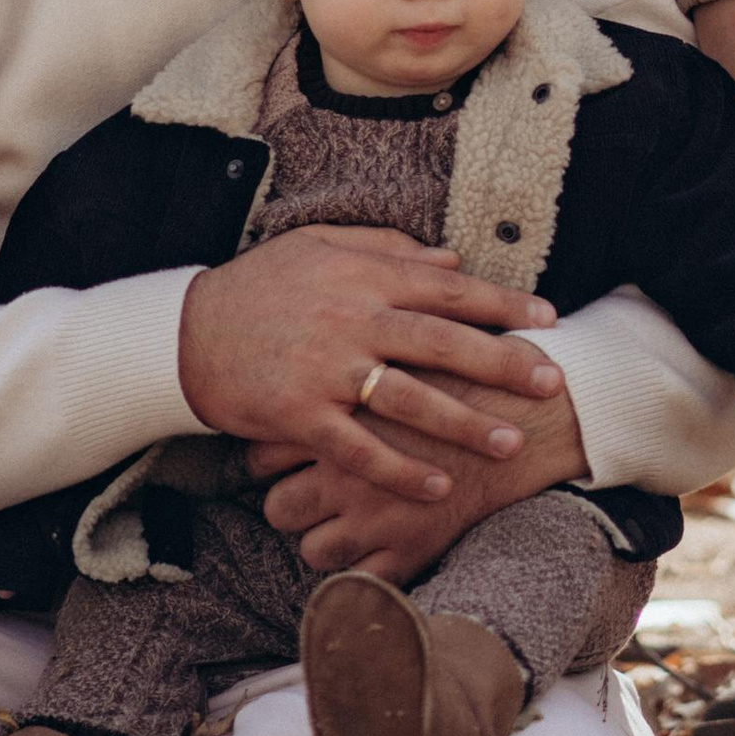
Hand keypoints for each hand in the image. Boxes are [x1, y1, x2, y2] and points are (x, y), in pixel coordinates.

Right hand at [177, 225, 562, 499]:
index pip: (447, 288)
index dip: (501, 304)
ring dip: (465, 423)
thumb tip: (451, 259)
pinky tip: (438, 488)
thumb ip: (387, 249)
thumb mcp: (319, 246)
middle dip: (502, 363)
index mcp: (362, 276)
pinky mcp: (300, 416)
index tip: (548, 320)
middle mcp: (352, 320)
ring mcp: (326, 370)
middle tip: (550, 383)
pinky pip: (360, 450)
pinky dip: (401, 471)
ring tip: (511, 443)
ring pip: (410, 400)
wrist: (184, 333)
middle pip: (443, 342)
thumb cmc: (258, 286)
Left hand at [247, 374, 591, 580]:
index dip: (270, 456)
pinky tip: (376, 552)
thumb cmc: (469, 373)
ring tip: (342, 524)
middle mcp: (346, 471)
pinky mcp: (409, 552)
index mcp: (337, 420)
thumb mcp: (403, 349)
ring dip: (324, 539)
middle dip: (289, 503)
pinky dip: (363, 572)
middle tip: (308, 492)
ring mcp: (374, 517)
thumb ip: (354, 352)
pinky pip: (360, 582)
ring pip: (312, 550)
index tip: (287, 453)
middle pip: (277, 507)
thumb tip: (317, 358)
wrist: (532, 414)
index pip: (264, 453)